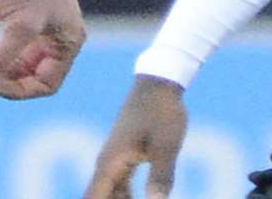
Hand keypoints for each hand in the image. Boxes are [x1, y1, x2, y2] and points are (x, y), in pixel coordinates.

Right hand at [84, 76, 187, 198]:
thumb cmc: (162, 112)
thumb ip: (161, 179)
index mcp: (110, 164)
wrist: (159, 83)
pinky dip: (126, 198)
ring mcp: (114, 159)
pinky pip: (119, 185)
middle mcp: (106, 164)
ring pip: (110, 194)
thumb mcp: (165, 148)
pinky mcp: (124, 155)